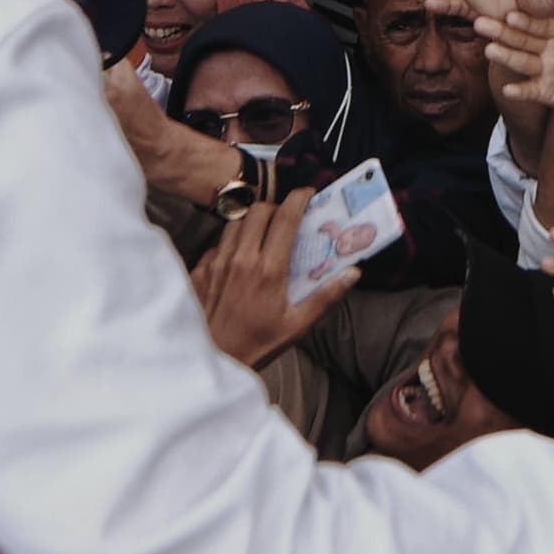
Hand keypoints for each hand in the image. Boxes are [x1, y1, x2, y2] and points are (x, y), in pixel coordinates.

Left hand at [189, 187, 322, 366]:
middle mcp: (240, 259)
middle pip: (257, 211)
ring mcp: (216, 263)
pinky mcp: (199, 270)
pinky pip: (216, 244)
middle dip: (274, 207)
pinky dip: (230, 243)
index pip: (285, 218)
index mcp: (268, 270)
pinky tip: (238, 260)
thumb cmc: (257, 345)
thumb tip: (353, 273)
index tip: (307, 193)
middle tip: (284, 218)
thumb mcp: (297, 326)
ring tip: (262, 235)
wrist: (211, 361)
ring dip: (251, 221)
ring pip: (234, 223)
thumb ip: (326, 297)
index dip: (298, 199)